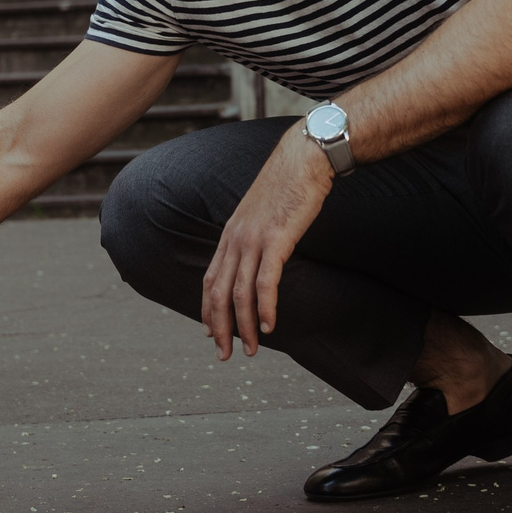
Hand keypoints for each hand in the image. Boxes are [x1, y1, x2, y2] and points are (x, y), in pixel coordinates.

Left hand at [202, 125, 334, 358]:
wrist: (304, 158)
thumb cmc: (289, 185)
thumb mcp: (263, 214)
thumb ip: (257, 236)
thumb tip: (261, 256)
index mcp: (230, 234)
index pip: (210, 279)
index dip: (208, 310)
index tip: (210, 333)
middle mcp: (235, 239)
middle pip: (218, 293)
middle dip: (220, 328)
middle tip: (224, 354)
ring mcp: (254, 239)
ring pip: (240, 293)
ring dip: (244, 326)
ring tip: (250, 349)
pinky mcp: (277, 239)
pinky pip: (266, 281)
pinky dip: (266, 307)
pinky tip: (270, 325)